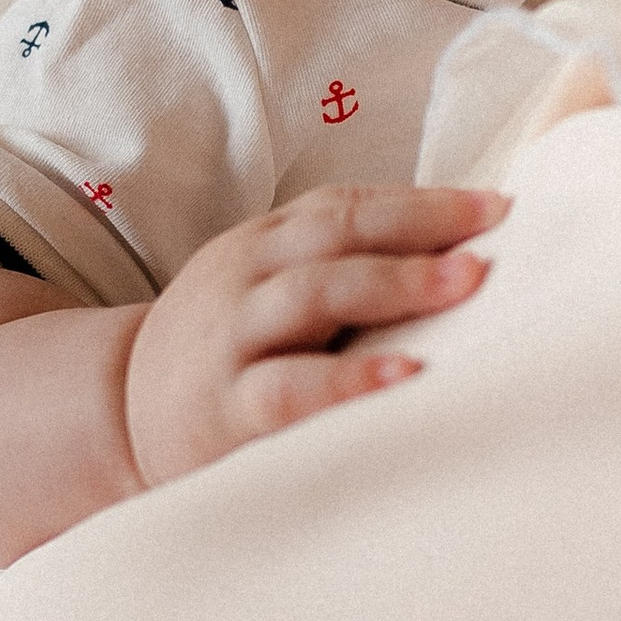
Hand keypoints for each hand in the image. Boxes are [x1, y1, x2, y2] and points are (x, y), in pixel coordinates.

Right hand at [123, 181, 506, 486]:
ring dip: (394, 284)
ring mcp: (232, 338)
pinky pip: (290, 386)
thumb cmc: (230, 352)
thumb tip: (463, 262)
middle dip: (419, 229)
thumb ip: (342, 272)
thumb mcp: (271, 292)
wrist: (120, 417)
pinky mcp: (226, 407)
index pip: (349, 206)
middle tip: (493, 237)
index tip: (501, 207)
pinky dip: (348, 378)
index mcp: (266, 244)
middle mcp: (247, 277)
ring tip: (465, 284)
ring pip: (312, 293)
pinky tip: (403, 375)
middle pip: (337, 234)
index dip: (424, 202)